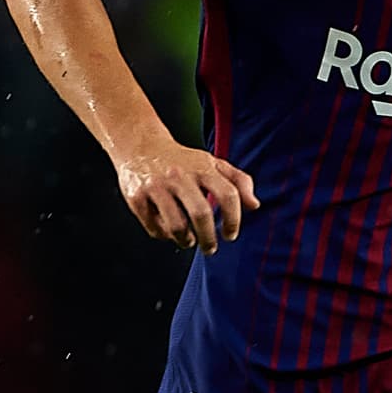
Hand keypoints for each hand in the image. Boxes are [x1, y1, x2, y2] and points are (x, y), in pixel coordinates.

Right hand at [116, 141, 260, 253]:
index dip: (233, 219)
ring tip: (189, 240)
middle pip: (201, 214)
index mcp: (202, 167)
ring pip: (176, 226)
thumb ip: (238, 181)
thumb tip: (254, 205)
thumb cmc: (182, 159)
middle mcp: (179, 175)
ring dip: (186, 240)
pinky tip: (169, 231)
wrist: (140, 145)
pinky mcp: (137, 197)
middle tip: (210, 247)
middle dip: (209, 238)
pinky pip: (154, 228)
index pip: (227, 194)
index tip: (230, 234)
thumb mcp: (212, 163)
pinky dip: (164, 236)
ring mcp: (157, 186)